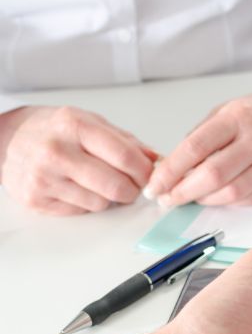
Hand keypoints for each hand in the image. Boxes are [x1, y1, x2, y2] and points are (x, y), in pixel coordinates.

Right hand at [0, 106, 155, 214]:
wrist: (4, 139)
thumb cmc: (51, 129)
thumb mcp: (89, 121)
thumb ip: (125, 141)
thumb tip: (155, 160)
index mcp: (74, 126)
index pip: (125, 156)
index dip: (145, 171)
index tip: (150, 175)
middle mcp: (57, 152)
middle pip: (117, 187)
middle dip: (133, 190)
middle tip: (130, 185)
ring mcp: (45, 178)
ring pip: (101, 204)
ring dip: (108, 198)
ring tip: (97, 182)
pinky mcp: (37, 200)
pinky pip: (81, 212)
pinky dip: (87, 203)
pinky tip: (77, 188)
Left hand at [146, 82, 251, 206]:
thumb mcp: (228, 109)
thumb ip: (201, 136)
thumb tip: (173, 166)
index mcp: (237, 117)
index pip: (195, 148)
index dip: (170, 171)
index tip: (154, 186)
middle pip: (212, 175)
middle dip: (183, 192)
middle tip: (166, 199)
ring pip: (231, 192)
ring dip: (205, 200)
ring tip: (191, 197)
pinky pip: (250, 200)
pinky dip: (228, 201)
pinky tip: (218, 196)